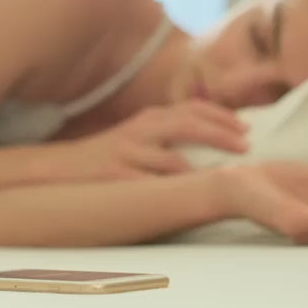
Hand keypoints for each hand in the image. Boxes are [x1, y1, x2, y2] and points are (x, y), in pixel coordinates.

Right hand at [53, 100, 248, 180]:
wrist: (60, 168)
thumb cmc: (108, 154)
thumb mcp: (139, 135)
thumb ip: (169, 133)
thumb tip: (214, 138)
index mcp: (149, 118)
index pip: (192, 109)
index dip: (222, 116)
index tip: (246, 128)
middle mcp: (140, 130)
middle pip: (187, 125)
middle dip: (220, 134)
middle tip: (246, 146)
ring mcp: (127, 152)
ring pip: (172, 159)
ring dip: (202, 169)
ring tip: (224, 177)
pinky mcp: (114, 176)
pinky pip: (149, 185)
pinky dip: (171, 191)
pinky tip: (188, 198)